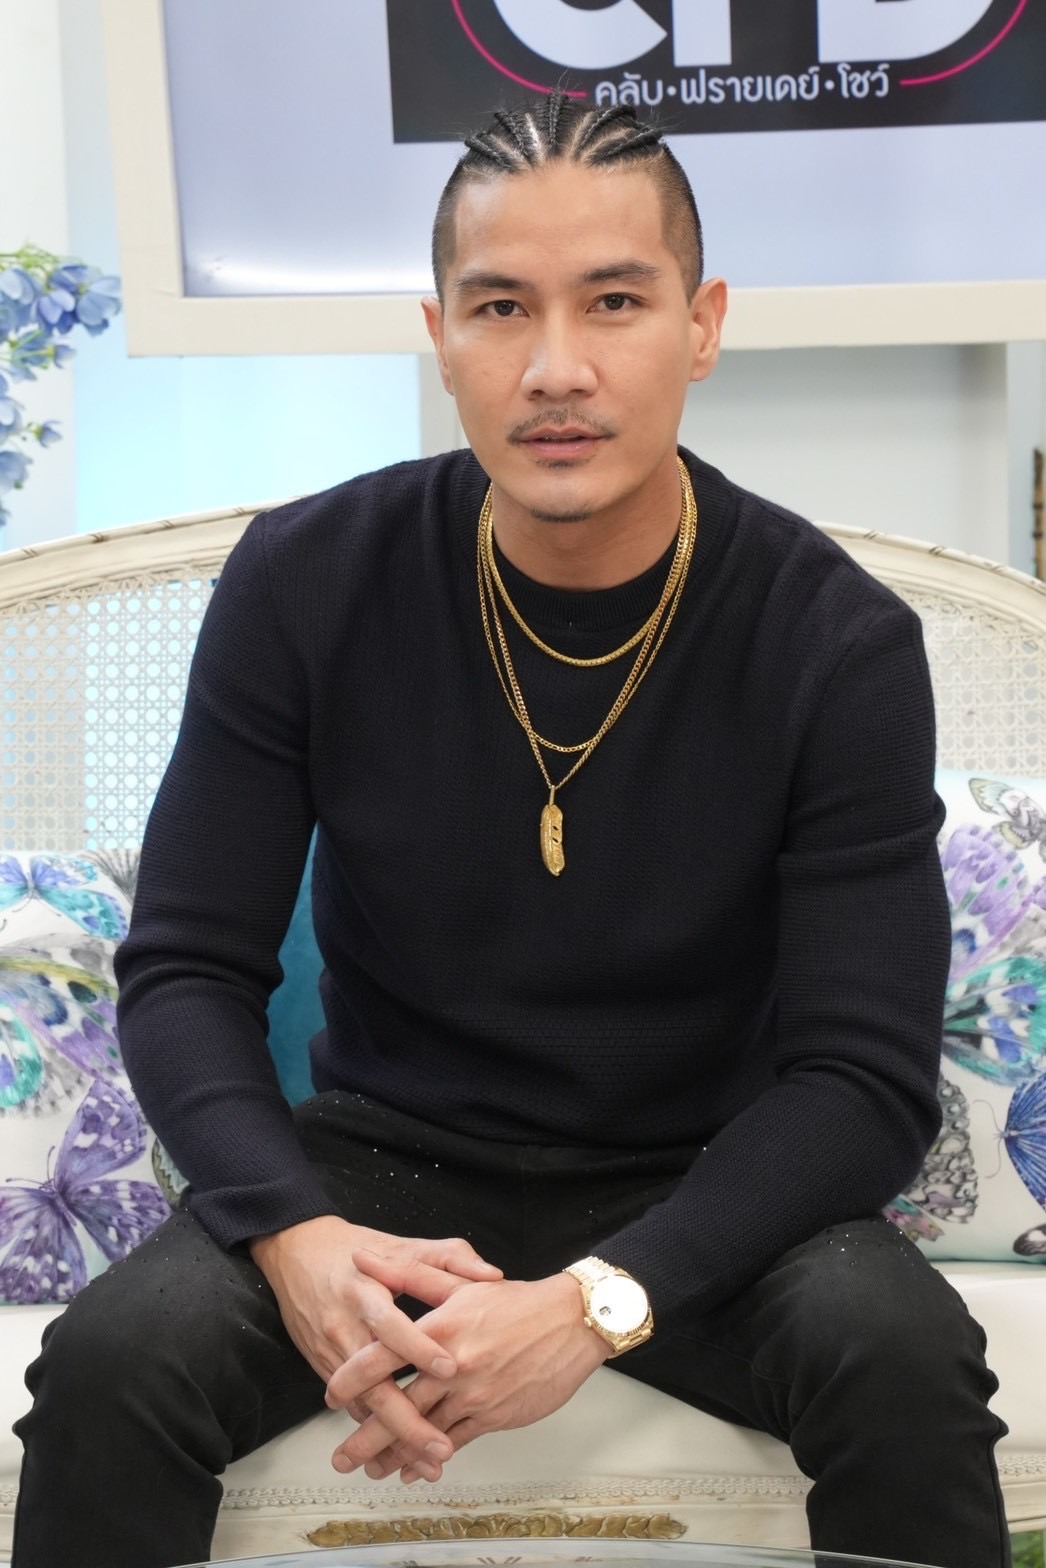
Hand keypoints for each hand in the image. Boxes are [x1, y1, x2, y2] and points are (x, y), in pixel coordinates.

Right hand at [249, 1216, 502, 1476]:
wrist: (295, 1253)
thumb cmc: (352, 1249)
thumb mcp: (400, 1245)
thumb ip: (448, 1258)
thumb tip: (492, 1274)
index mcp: (366, 1292)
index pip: (392, 1326)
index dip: (419, 1348)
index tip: (450, 1369)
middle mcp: (345, 1327)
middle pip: (373, 1384)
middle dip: (407, 1422)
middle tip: (440, 1447)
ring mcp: (332, 1352)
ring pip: (363, 1405)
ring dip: (394, 1438)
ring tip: (428, 1462)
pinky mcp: (325, 1367)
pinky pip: (353, 1406)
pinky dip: (376, 1430)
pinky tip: (400, 1452)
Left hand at [327, 1251, 608, 1482]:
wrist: (570, 1322)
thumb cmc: (516, 1302)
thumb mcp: (460, 1281)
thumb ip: (407, 1274)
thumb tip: (364, 1260)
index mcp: (440, 1328)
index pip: (384, 1357)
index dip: (353, 1378)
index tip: (332, 1394)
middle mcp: (453, 1366)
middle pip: (398, 1405)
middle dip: (364, 1436)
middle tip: (340, 1457)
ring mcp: (474, 1395)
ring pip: (423, 1431)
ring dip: (393, 1453)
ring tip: (369, 1468)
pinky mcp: (494, 1415)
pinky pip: (454, 1442)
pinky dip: (430, 1457)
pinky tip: (414, 1467)